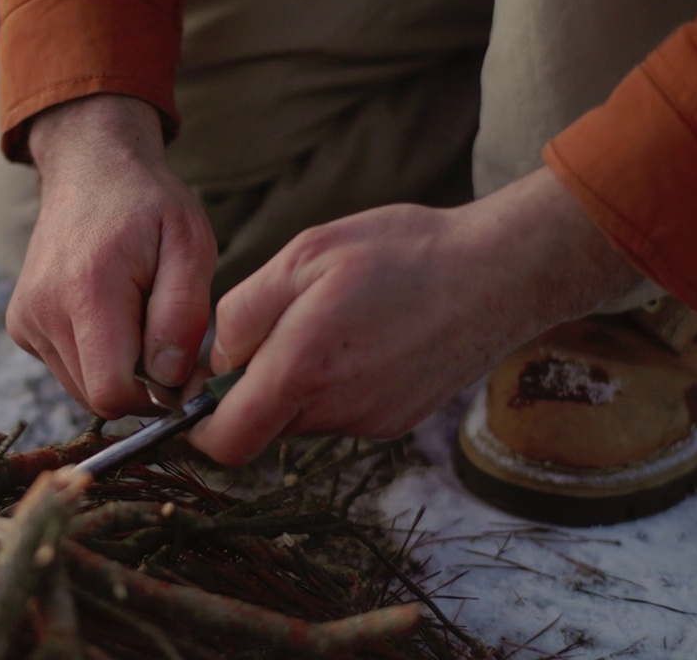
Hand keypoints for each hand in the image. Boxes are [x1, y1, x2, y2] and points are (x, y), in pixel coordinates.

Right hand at [6, 95, 216, 416]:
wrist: (90, 168)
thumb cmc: (148, 205)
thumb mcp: (190, 244)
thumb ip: (183, 314)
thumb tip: (167, 378)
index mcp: (88, 291)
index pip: (111, 392)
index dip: (154, 399)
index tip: (182, 372)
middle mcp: (44, 310)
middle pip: (98, 397)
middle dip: (140, 385)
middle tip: (166, 340)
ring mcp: (26, 319)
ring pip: (81, 388)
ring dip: (117, 370)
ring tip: (136, 318)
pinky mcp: (20, 326)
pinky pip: (66, 369)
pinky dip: (95, 357)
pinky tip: (109, 315)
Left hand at [189, 166, 643, 464]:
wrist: (499, 273)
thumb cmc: (402, 252)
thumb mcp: (304, 255)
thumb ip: (244, 312)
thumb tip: (217, 358)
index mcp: (304, 368)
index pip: (226, 442)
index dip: (198, 427)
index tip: (197, 392)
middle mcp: (336, 410)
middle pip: (260, 427)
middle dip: (248, 390)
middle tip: (271, 330)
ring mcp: (369, 421)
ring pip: (298, 418)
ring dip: (291, 382)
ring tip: (323, 323)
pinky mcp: (394, 421)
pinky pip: (337, 413)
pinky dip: (330, 384)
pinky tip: (358, 337)